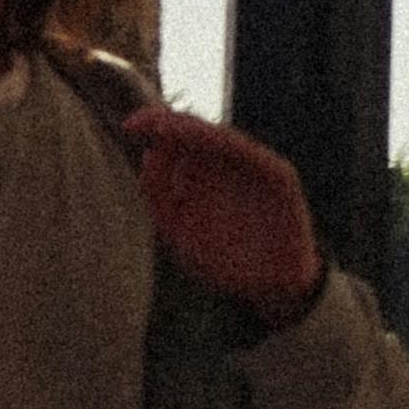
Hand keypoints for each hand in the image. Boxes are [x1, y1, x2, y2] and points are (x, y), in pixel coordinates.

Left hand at [125, 105, 324, 315]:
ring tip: (166, 127)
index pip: (180, 143)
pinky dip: (229, 144)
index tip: (129, 126)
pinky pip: (252, 154)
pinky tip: (205, 140)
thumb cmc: (225, 262)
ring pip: (223, 139)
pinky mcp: (280, 177)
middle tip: (143, 120)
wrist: (270, 288)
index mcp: (207, 175)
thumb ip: (160, 198)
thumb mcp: (179, 231)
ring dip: (195, 129)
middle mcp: (232, 166)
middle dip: (170, 124)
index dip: (155, 129)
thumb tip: (148, 156)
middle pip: (199, 134)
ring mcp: (257, 169)